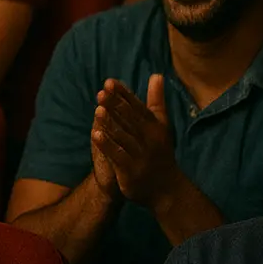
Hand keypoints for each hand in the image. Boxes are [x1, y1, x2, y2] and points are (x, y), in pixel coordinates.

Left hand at [92, 76, 177, 205]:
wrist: (167, 189)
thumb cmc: (161, 152)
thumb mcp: (161, 125)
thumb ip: (156, 100)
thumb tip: (156, 74)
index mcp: (155, 126)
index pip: (138, 106)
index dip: (123, 94)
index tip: (110, 82)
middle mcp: (149, 139)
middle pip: (130, 119)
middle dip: (115, 105)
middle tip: (101, 92)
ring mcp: (141, 156)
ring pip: (124, 137)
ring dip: (111, 123)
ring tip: (98, 109)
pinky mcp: (131, 171)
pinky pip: (118, 156)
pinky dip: (107, 145)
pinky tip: (95, 135)